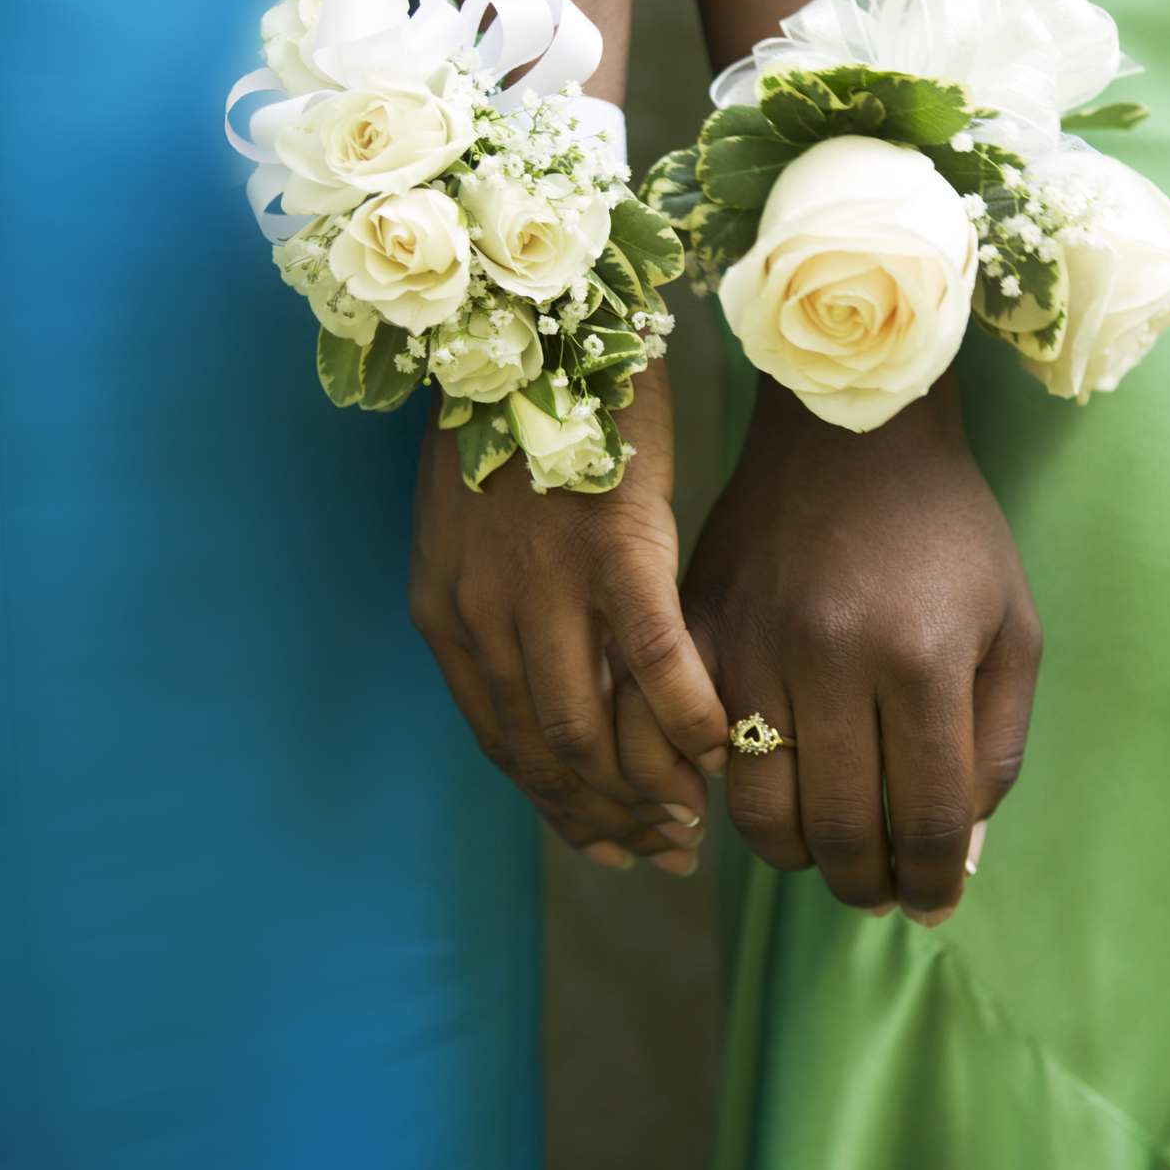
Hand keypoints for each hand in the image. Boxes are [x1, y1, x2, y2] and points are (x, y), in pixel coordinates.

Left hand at [409, 361, 728, 873]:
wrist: (532, 313)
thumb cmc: (515, 409)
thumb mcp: (479, 521)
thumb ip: (505, 605)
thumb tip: (563, 679)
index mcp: (446, 612)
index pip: (502, 740)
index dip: (556, 805)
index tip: (604, 844)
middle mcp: (484, 614)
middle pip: (543, 750)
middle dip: (604, 817)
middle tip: (663, 855)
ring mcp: (544, 585)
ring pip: (591, 727)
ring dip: (647, 789)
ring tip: (695, 823)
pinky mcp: (612, 548)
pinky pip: (654, 663)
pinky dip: (689, 719)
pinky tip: (724, 750)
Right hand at [679, 372, 1039, 920]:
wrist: (849, 427)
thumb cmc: (949, 531)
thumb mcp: (1013, 630)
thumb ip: (994, 750)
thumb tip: (952, 859)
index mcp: (919, 660)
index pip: (923, 820)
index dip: (930, 883)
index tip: (932, 904)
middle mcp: (829, 660)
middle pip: (836, 831)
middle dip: (866, 886)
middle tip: (879, 893)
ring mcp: (752, 646)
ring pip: (758, 810)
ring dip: (796, 857)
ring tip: (825, 853)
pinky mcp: (699, 631)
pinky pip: (696, 751)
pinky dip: (730, 797)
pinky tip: (769, 794)